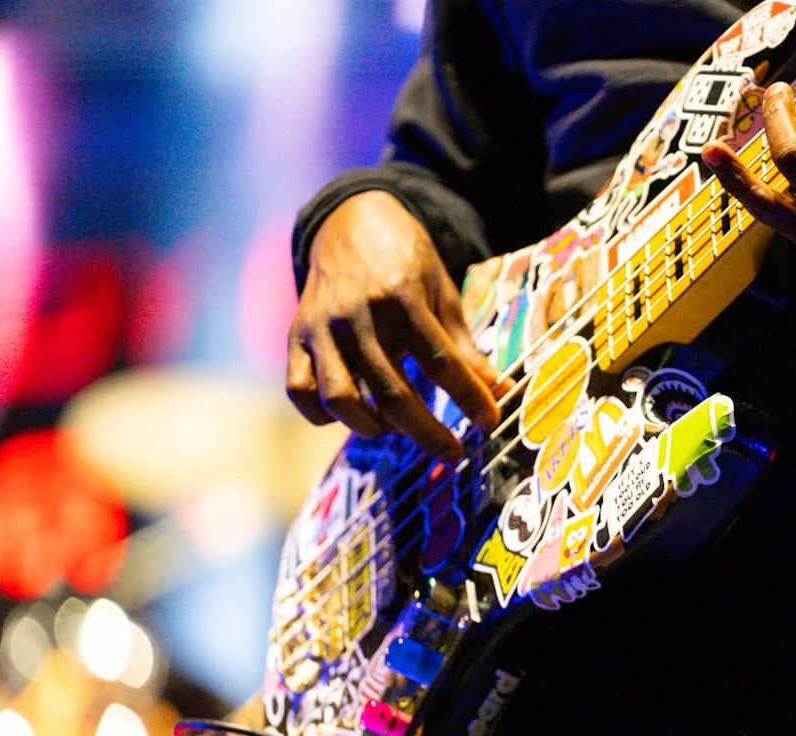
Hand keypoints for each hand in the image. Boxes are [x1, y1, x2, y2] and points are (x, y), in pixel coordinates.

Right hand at [286, 190, 506, 459]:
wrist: (350, 221)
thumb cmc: (406, 263)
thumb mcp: (443, 294)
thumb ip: (465, 347)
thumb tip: (499, 391)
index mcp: (402, 299)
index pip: (441, 362)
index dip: (469, 397)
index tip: (490, 422)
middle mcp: (358, 316)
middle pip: (393, 392)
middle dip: (428, 432)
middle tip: (453, 453)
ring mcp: (322, 328)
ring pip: (341, 399)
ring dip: (374, 427)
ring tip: (397, 428)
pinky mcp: (296, 336)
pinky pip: (300, 390)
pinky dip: (323, 414)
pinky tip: (352, 414)